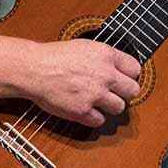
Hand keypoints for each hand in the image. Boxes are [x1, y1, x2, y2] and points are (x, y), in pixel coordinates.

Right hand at [27, 39, 142, 126]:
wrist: (32, 69)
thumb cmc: (54, 56)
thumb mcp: (85, 46)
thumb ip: (105, 57)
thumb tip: (120, 67)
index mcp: (106, 55)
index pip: (135, 69)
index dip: (129, 75)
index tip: (123, 79)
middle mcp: (105, 75)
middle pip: (133, 91)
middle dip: (125, 93)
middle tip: (114, 92)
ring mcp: (95, 94)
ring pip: (120, 107)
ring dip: (110, 106)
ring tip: (98, 101)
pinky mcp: (82, 110)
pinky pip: (100, 120)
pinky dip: (93, 117)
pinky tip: (86, 110)